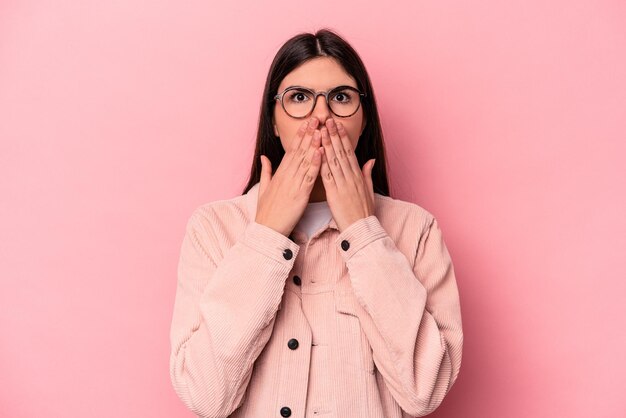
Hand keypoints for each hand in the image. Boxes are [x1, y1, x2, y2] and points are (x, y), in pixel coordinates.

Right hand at [256, 117, 322, 236]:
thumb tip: (264, 157)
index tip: (306, 123)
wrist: (267, 230)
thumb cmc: (267, 212)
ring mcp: (293, 183)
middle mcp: (286, 176)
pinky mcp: (300, 194)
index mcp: (279, 174)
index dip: (300, 136)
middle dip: (308, 134)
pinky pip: (309, 176)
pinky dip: (315, 163)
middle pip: (299, 151)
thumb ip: (266, 171)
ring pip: (305, 160)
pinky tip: (321, 152)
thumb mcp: (263, 189)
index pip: (291, 151)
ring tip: (320, 130)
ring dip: (313, 144)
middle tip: (316, 118)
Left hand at [319, 118, 375, 232]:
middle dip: (334, 134)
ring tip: (322, 130)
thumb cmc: (364, 212)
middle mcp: (351, 177)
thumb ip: (368, 174)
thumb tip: (370, 160)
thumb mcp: (369, 191)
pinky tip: (317, 151)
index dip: (343, 137)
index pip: (349, 152)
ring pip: (334, 160)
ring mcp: (343, 184)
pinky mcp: (334, 193)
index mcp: (358, 176)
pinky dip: (322, 162)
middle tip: (328, 120)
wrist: (361, 229)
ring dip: (327, 143)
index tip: (338, 125)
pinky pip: (327, 175)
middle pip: (341, 152)